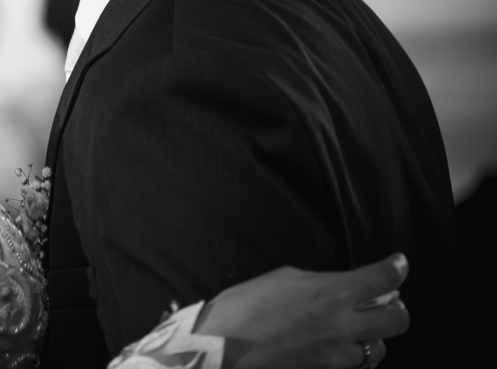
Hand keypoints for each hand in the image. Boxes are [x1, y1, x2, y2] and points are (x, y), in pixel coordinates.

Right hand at [195, 253, 409, 368]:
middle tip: (384, 300)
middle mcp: (343, 325)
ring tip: (357, 328)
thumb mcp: (282, 278)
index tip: (398, 263)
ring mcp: (337, 354)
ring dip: (373, 335)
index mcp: (332, 293)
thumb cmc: (244, 306)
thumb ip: (317, 282)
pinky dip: (352, 355)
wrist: (223, 347)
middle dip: (396, 307)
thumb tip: (335, 286)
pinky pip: (353, 365)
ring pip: (379, 348)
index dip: (397, 268)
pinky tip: (336, 346)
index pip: (384, 279)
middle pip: (398, 319)